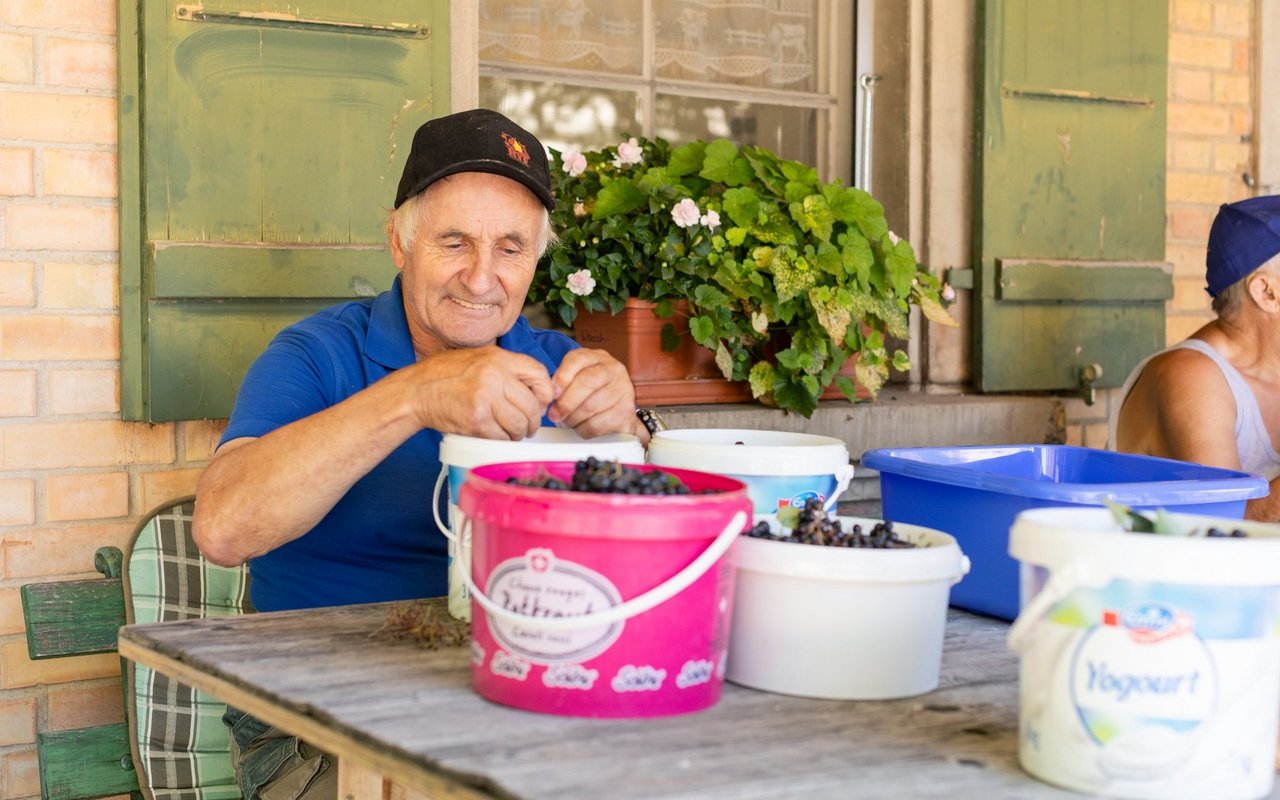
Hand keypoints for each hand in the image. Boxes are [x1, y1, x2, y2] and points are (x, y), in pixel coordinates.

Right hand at [403, 346, 554, 439]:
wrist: (417, 390)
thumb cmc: (446, 374)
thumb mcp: (480, 359)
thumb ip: (507, 370)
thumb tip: (536, 391)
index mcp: (499, 359)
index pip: (539, 374)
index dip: (545, 393)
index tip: (541, 403)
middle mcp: (494, 376)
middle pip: (531, 406)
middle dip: (532, 421)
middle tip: (527, 426)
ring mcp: (485, 399)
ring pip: (519, 426)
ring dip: (518, 434)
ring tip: (510, 432)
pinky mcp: (476, 421)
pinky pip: (501, 437)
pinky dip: (501, 441)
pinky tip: (494, 434)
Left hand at [549, 348, 648, 443]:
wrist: (618, 409)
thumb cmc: (592, 392)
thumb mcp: (576, 378)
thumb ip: (562, 382)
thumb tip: (548, 396)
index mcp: (596, 357)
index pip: (578, 360)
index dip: (562, 378)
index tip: (551, 394)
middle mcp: (612, 369)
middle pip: (587, 382)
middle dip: (566, 402)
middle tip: (554, 415)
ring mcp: (623, 389)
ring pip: (591, 406)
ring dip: (572, 419)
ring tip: (566, 422)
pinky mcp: (626, 411)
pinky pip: (597, 424)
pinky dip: (583, 430)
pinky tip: (580, 428)